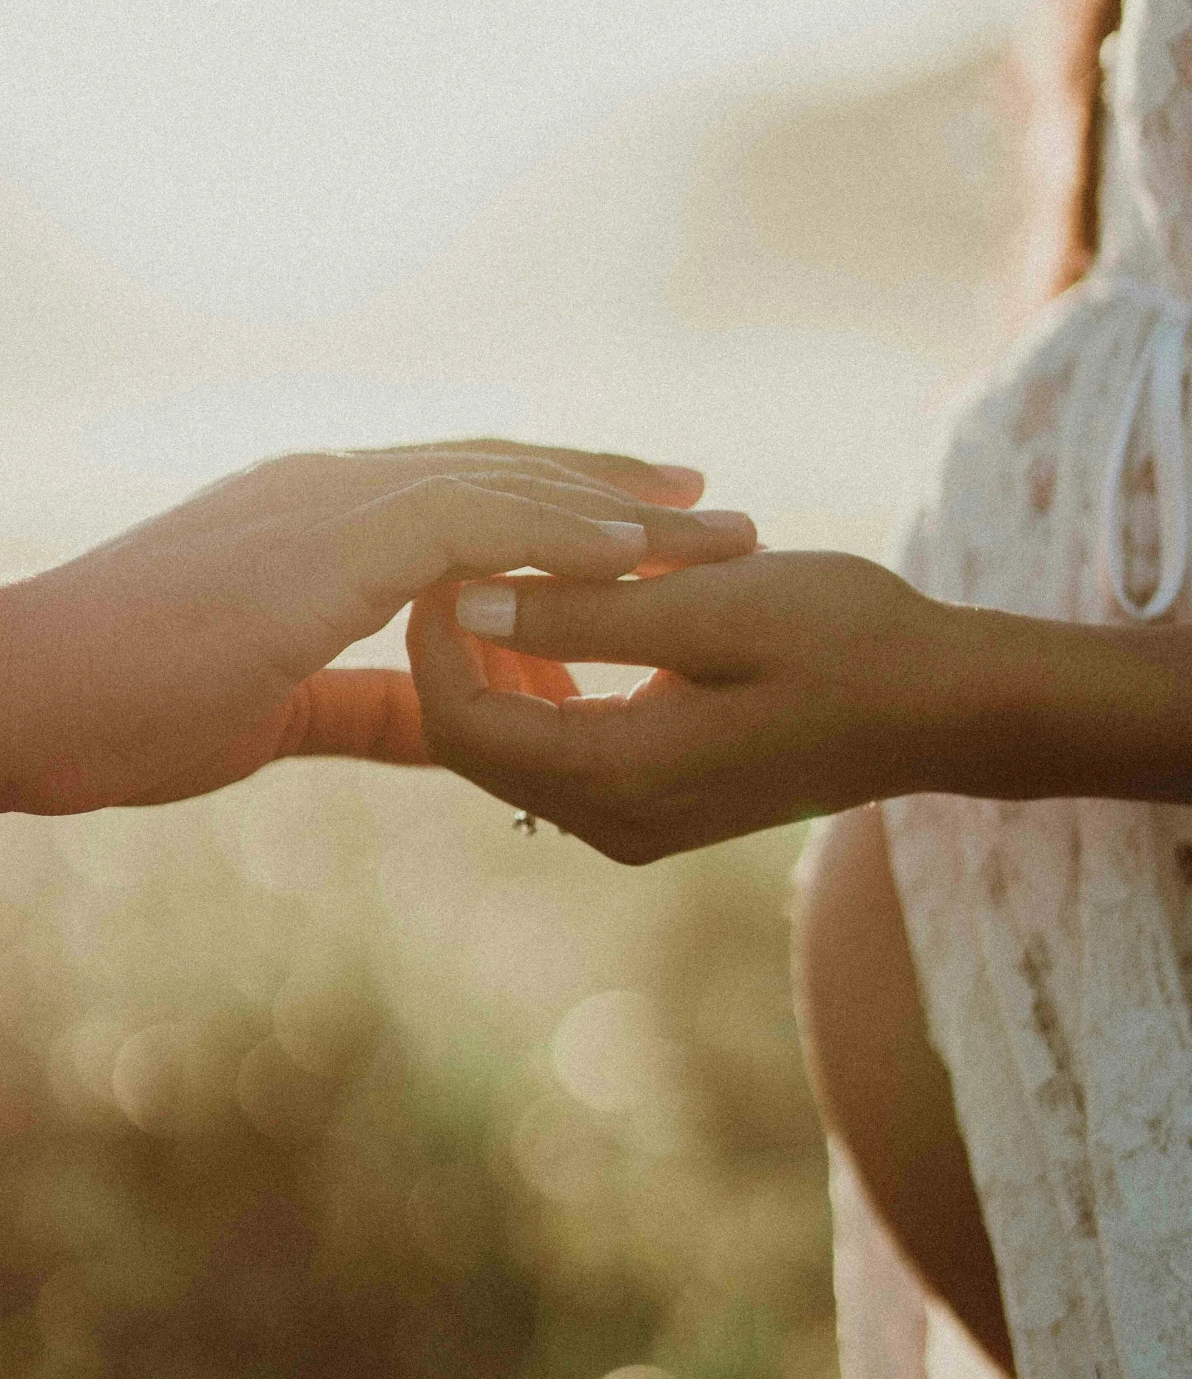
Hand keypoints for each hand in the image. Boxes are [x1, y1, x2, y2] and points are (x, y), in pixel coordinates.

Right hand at [0, 441, 756, 811]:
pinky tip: (636, 556)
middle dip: (618, 492)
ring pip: (505, 485)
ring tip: (716, 528)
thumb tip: (452, 722)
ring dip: (620, 509)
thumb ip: (368, 702)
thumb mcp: (274, 709)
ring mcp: (321, 503)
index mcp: (312, 522)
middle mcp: (327, 489)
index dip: (563, 512)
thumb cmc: (113, 710)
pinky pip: (468, 521)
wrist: (6, 698)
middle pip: (507, 472)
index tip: (647, 536)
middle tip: (717, 511)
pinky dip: (558, 533)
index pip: (465, 499)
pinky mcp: (316, 542)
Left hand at [408, 549, 966, 862]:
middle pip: (473, 743)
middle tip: (474, 555)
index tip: (451, 553)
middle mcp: (615, 822)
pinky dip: (544, 686)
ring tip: (527, 573)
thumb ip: (584, 608)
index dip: (435, 637)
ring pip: (511, 748)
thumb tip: (464, 598)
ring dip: (499, 663)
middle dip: (456, 649)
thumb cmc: (848, 640)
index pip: (464, 721)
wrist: (943, 709)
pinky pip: (559, 752)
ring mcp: (634, 826)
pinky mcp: (655, 809)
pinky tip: (576, 619)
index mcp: (620, 777)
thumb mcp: (712, 604)